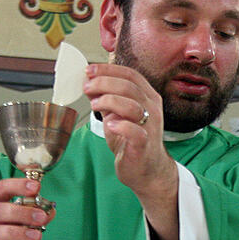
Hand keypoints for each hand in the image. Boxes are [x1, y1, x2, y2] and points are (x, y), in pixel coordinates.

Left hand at [84, 63, 179, 239]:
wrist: (147, 170)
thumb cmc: (132, 141)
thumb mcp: (117, 114)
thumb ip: (106, 98)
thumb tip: (88, 82)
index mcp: (147, 97)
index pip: (130, 74)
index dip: (108, 69)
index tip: (89, 70)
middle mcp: (152, 108)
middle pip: (129, 86)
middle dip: (104, 82)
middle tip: (86, 87)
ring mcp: (150, 126)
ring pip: (132, 105)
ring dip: (109, 101)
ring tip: (94, 105)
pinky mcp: (144, 144)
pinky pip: (135, 131)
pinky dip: (120, 125)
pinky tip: (110, 125)